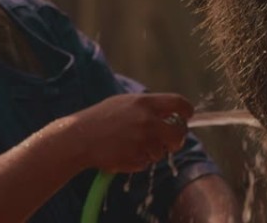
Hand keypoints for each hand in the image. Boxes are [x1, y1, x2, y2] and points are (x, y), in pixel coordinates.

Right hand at [73, 93, 192, 172]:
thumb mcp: (124, 103)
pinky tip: (123, 153)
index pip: (178, 103)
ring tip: (130, 144)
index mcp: (144, 103)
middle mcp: (147, 121)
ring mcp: (142, 140)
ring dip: (152, 151)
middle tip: (170, 141)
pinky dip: (138, 160)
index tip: (187, 116)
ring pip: (161, 151)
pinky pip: (146, 162)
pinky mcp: (136, 158)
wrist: (79, 137)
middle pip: (178, 133)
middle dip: (176, 139)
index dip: (187, 110)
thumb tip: (169, 113)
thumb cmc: (100, 118)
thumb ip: (147, 107)